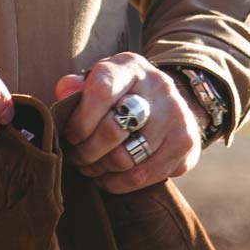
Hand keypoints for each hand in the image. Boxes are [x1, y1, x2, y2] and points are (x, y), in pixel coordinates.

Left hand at [54, 52, 207, 192]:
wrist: (167, 102)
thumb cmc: (121, 92)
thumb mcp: (100, 80)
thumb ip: (77, 86)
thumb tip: (64, 96)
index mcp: (130, 66)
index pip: (101, 90)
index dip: (80, 119)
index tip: (69, 134)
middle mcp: (158, 86)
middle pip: (113, 129)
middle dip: (86, 150)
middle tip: (76, 156)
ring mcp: (176, 115)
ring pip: (126, 158)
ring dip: (99, 168)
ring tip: (89, 167)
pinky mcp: (185, 144)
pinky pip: (143, 176)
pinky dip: (118, 183)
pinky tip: (107, 177)